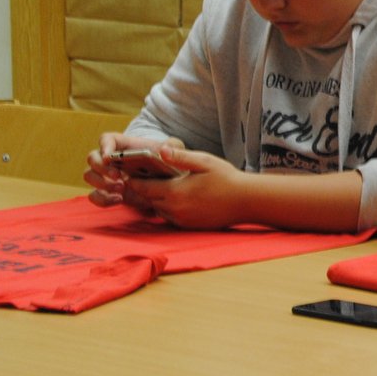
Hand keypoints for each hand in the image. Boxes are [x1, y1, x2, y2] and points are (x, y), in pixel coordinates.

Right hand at [84, 132, 184, 207]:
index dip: (105, 145)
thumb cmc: (166, 161)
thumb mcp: (173, 151)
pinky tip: (118, 200)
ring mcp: (106, 176)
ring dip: (101, 183)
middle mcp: (109, 160)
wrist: (165, 181)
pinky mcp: (107, 192)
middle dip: (102, 168)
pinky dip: (103, 199)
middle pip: (93, 158)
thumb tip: (167, 148)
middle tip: (119, 176)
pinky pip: (95, 196)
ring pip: (90, 176)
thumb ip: (172, 146)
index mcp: (122, 145)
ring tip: (121, 189)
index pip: (106, 139)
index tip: (109, 156)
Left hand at [117, 147, 243, 228]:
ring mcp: (181, 219)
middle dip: (144, 190)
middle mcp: (174, 208)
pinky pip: (170, 217)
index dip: (135, 181)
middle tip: (142, 179)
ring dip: (156, 200)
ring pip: (158, 210)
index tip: (130, 174)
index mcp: (175, 191)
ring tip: (159, 188)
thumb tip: (159, 149)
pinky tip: (175, 199)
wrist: (246, 201)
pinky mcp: (188, 226)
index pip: (144, 188)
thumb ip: (180, 156)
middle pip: (148, 200)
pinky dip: (168, 208)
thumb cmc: (227, 178)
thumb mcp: (204, 161)